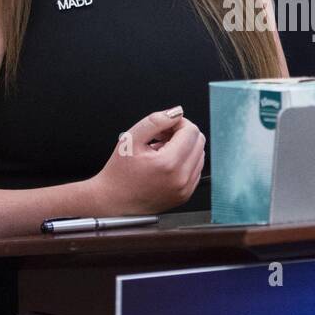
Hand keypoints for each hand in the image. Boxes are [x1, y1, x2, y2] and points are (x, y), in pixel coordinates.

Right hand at [90, 107, 205, 214]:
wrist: (114, 201)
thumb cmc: (119, 173)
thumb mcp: (131, 139)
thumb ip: (155, 121)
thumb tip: (176, 112)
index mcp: (168, 164)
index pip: (191, 131)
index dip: (178, 123)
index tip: (164, 127)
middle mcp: (181, 178)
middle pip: (199, 142)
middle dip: (182, 134)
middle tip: (162, 137)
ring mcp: (185, 189)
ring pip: (200, 155)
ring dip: (184, 148)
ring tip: (161, 151)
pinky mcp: (185, 195)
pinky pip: (195, 170)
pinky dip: (184, 162)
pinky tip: (165, 163)